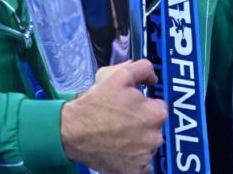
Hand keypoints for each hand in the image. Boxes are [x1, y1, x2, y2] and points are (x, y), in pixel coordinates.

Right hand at [60, 59, 165, 173]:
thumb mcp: (119, 76)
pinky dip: (134, 159)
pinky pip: (142, 165)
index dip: (145, 105)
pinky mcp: (134, 172)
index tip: (130, 107)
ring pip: (148, 146)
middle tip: (122, 121)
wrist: (73, 131)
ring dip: (139, 141)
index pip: (159, 107)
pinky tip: (120, 150)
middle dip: (142, 123)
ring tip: (118, 135)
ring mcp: (145, 158)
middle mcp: (156, 138)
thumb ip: (143, 69)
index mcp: (157, 114)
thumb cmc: (96, 104)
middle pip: (154, 128)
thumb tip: (153, 78)